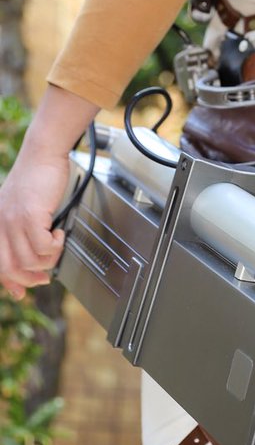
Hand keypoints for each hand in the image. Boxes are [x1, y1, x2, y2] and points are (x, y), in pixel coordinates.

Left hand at [0, 149, 71, 300]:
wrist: (43, 153)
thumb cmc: (37, 177)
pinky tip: (59, 233)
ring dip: (48, 259)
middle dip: (30, 279)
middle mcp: (0, 225)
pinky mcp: (29, 217)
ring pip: (30, 261)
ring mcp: (13, 221)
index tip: (21, 292)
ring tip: (56, 245)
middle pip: (10, 268)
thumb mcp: (25, 208)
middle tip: (46, 275)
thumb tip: (35, 257)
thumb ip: (24, 231)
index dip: (10, 282)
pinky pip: (43, 247)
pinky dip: (56, 245)